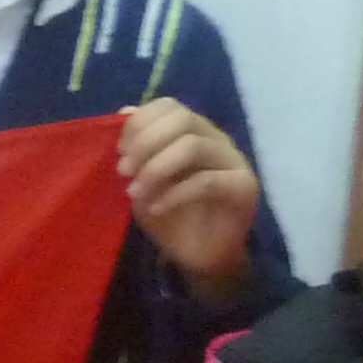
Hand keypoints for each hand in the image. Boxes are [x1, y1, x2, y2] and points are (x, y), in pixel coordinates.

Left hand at [116, 97, 260, 299]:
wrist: (200, 257)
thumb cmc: (172, 216)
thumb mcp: (144, 180)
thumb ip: (137, 148)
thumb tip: (124, 111)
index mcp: (194, 131)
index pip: (170, 105)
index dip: (140, 122)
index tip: (119, 151)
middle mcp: (217, 139)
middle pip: (183, 119)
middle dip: (146, 142)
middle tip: (123, 170)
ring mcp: (234, 161)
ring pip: (193, 146)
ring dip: (156, 168)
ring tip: (134, 192)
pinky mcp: (244, 187)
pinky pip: (206, 181)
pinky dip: (173, 194)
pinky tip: (156, 208)